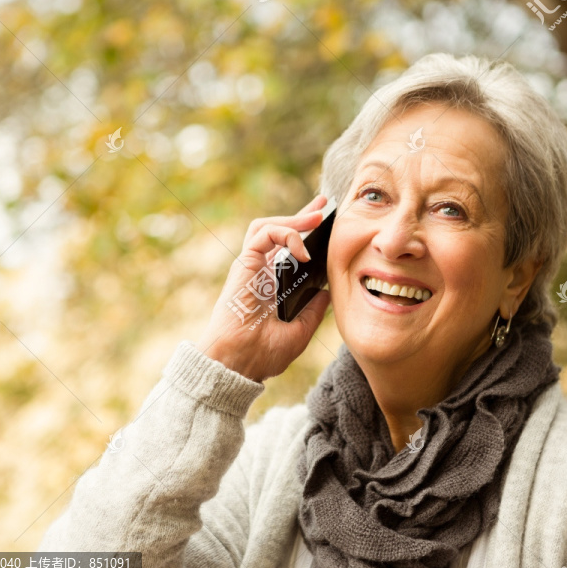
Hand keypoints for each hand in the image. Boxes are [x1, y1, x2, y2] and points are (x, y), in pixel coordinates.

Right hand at [194, 194, 331, 382]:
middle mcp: (259, 273)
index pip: (287, 252)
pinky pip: (263, 233)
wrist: (239, 363)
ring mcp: (250, 267)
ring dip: (293, 219)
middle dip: (302, 215)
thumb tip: (327, 291)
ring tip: (317, 217)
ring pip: (268, 227)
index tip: (325, 223)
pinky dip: (285, 233)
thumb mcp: (299, 332)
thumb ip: (312, 310)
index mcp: (270, 287)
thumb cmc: (262, 355)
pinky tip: (303, 250)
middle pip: (278, 233)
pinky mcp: (244, 263)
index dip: (305, 234)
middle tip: (323, 203)